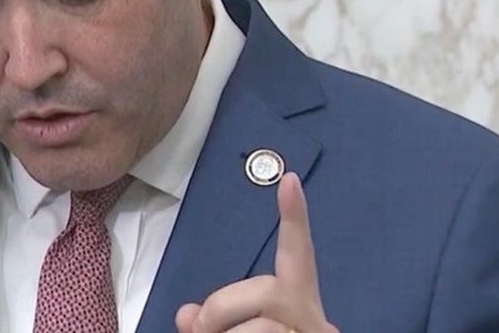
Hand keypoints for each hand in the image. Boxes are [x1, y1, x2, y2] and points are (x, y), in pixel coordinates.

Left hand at [175, 172, 337, 332]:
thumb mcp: (229, 332)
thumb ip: (212, 321)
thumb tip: (187, 314)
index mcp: (294, 304)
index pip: (296, 255)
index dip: (294, 218)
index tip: (290, 180)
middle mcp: (311, 316)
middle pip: (265, 288)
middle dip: (220, 309)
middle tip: (202, 331)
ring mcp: (311, 331)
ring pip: (258, 327)